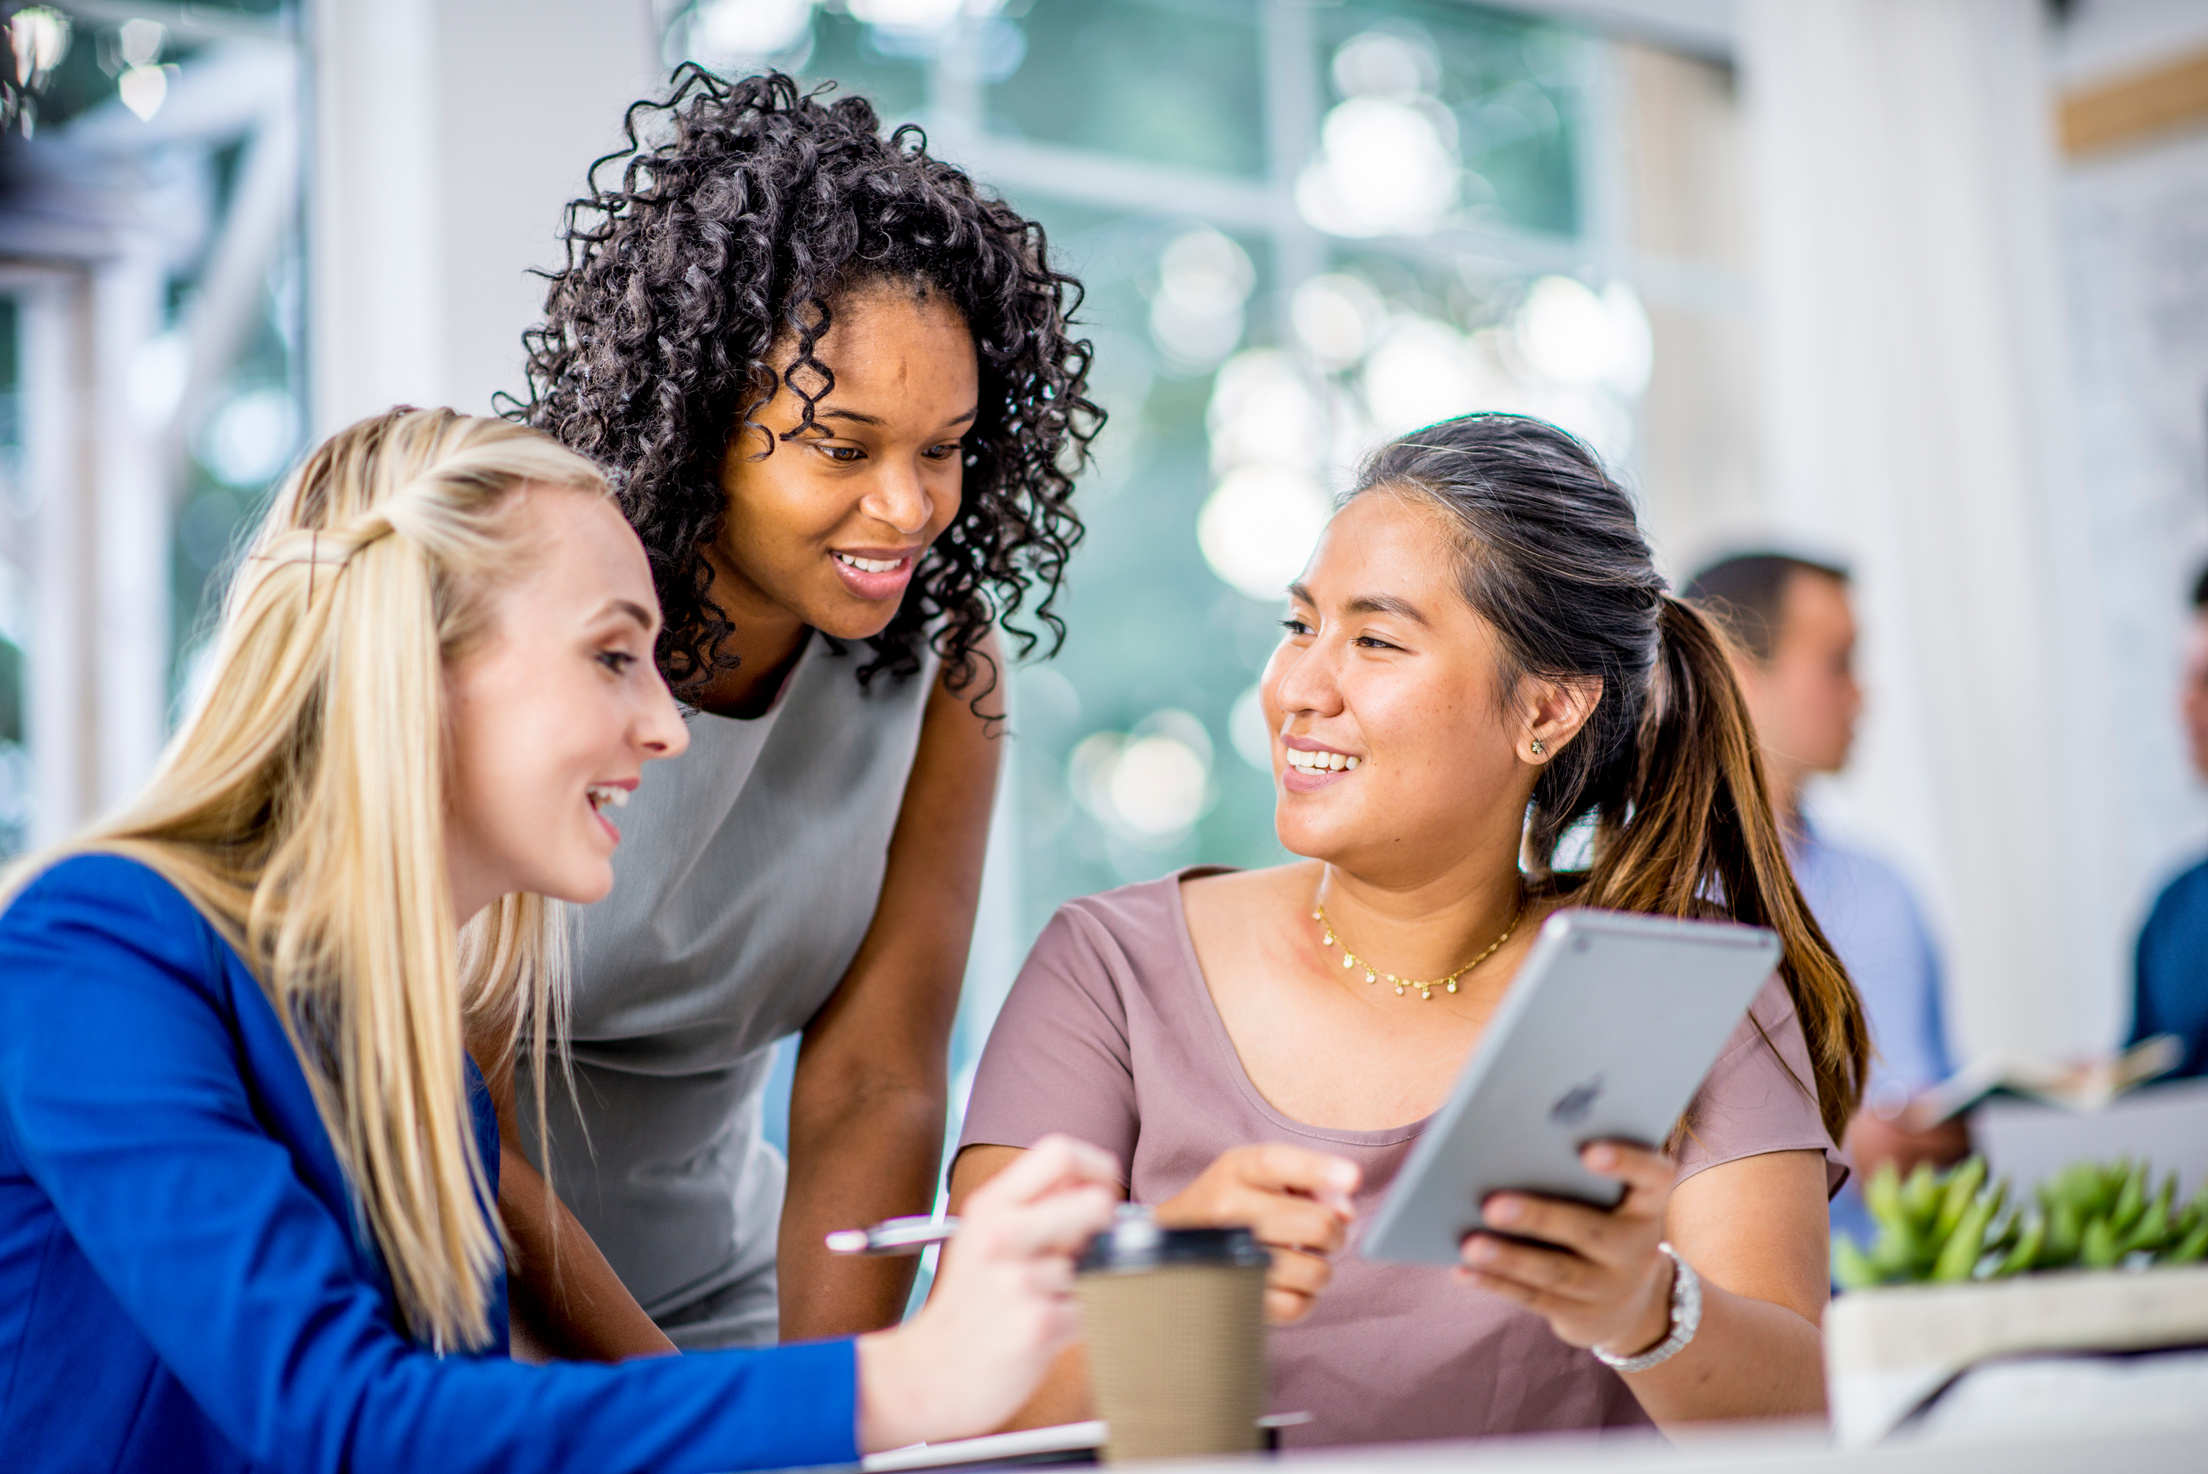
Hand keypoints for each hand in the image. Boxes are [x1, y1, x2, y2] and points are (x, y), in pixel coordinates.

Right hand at [856, 1135, 1118, 1450]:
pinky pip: (1094, 1308)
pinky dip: (1080, 1320)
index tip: (1103, 1188)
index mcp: (990, 1206)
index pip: (1060, 1153)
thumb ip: (1031, 1204)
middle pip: (1095, 1201)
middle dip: (1106, 1226)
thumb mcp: (983, 1235)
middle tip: (1088, 1246)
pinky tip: (1046, 1328)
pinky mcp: (1038, 1325)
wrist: (929, 1375)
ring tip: (1047, 1300)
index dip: (1097, 1167)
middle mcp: (1002, 1236)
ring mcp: (1019, 1281)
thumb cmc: (969, 1304)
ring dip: (1084, 1285)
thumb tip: (1096, 1181)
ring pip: (1098, 1264)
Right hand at [1156, 1143, 1359, 1323]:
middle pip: (1317, 1224)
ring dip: (1321, 1268)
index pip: (1274, 1164)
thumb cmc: (1232, 1201)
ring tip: (1300, 1258)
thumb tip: (1346, 1211)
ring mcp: (1229, 1258)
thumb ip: (1310, 1180)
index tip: (1352, 1177)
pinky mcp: (1236, 1299)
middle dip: (1334, 1232)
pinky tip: (1288, 1283)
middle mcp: (1227, 1210)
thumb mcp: (1260, 1173)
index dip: (1317, 1170)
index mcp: (1235, 1170)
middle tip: (1320, 1234)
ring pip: (1316, 1271)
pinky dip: (1304, 1297)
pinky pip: (1299, 1306)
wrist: (1171, 1242)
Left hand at [1456, 1141, 1677, 1359]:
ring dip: (1509, 1259)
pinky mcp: (1581, 1316)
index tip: (1588, 1150)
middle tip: (1492, 1205)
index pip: (1654, 1176)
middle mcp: (1637, 1247)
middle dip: (1539, 1218)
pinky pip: (1534, 1298)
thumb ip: (1572, 1170)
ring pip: (1557, 1272)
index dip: (1627, 1161)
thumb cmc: (1603, 1220)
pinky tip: (1463, 1270)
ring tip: (1470, 1244)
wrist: (1631, 1301)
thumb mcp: (1610, 1198)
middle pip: (1590, 1231)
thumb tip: (1504, 1149)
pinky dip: (1496, 1283)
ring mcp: (1611, 1287)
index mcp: (1647, 1203)